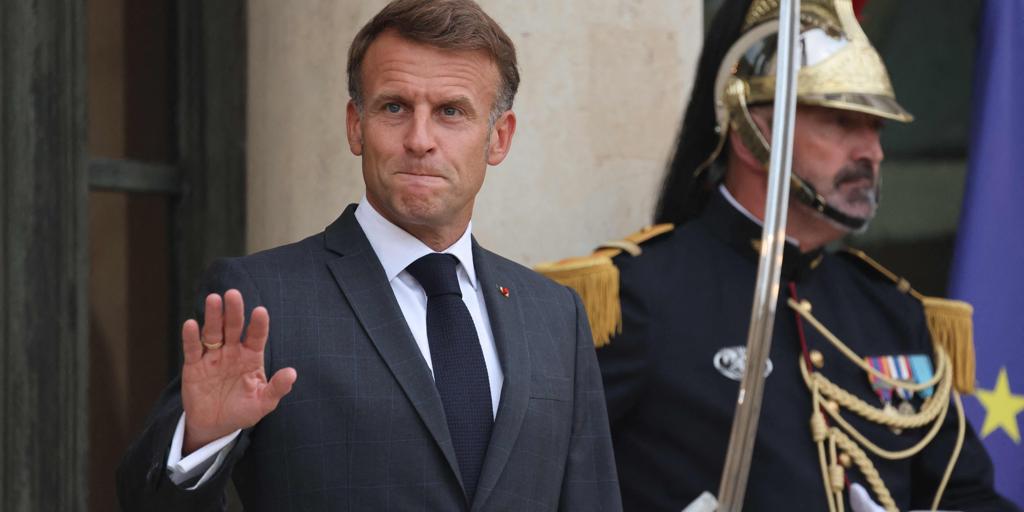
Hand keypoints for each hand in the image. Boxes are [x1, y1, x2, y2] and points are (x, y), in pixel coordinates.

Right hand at [180, 289, 296, 453]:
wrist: (214, 425)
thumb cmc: (242, 411)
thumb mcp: (263, 403)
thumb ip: (277, 388)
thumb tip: (292, 373)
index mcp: (251, 357)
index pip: (256, 336)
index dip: (258, 324)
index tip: (261, 311)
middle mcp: (232, 352)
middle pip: (233, 327)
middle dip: (234, 311)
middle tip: (233, 293)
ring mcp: (212, 357)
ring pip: (213, 333)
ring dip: (213, 316)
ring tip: (214, 299)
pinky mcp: (193, 366)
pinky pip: (192, 349)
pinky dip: (191, 337)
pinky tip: (191, 324)